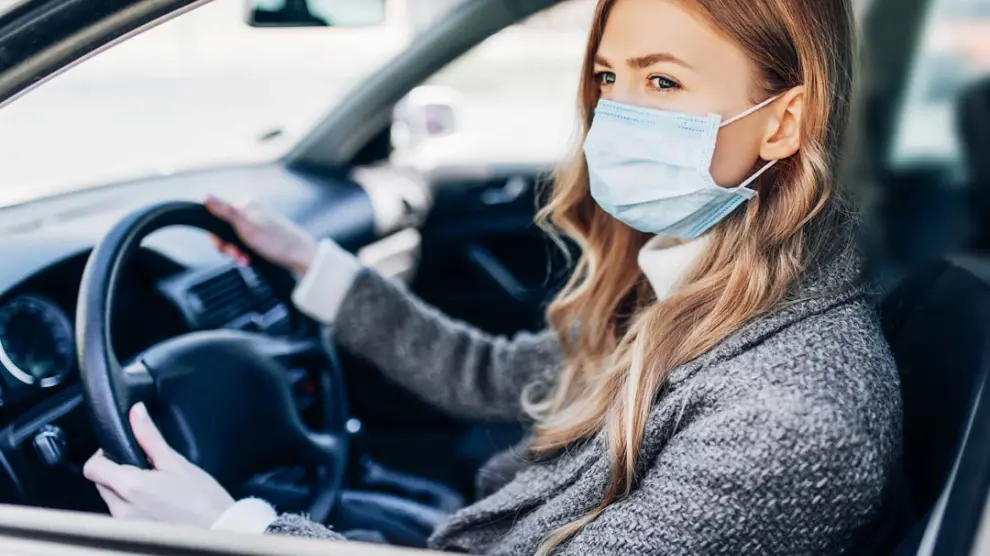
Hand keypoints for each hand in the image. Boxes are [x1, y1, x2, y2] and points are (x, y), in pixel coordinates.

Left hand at [83, 402, 234, 527]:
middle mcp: (122, 509)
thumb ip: (150, 437)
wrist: (217, 529)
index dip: (103, 454)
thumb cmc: (203, 499)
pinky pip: (121, 512)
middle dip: (116, 470)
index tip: (122, 451)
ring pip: (111, 497)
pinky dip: (132, 503)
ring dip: (124, 488)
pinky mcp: (131, 533)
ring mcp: (125, 523)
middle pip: (100, 482)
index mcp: (131, 487)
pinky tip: (156, 502)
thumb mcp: (176, 462)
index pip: (92, 468)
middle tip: (146, 468)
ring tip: (155, 487)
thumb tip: (136, 412)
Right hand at [205, 196, 317, 276]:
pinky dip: (245, 254)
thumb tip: (206, 196)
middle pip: (225, 230)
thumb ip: (225, 212)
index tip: (224, 247)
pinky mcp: (263, 236)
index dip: (217, 236)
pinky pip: (246, 245)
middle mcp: (252, 212)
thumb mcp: (246, 227)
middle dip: (229, 247)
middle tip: (238, 256)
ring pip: (235, 239)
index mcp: (247, 204)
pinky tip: (250, 260)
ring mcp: (258, 224)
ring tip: (245, 260)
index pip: (217, 217)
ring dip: (237, 253)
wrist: (301, 257)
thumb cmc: (276, 242)